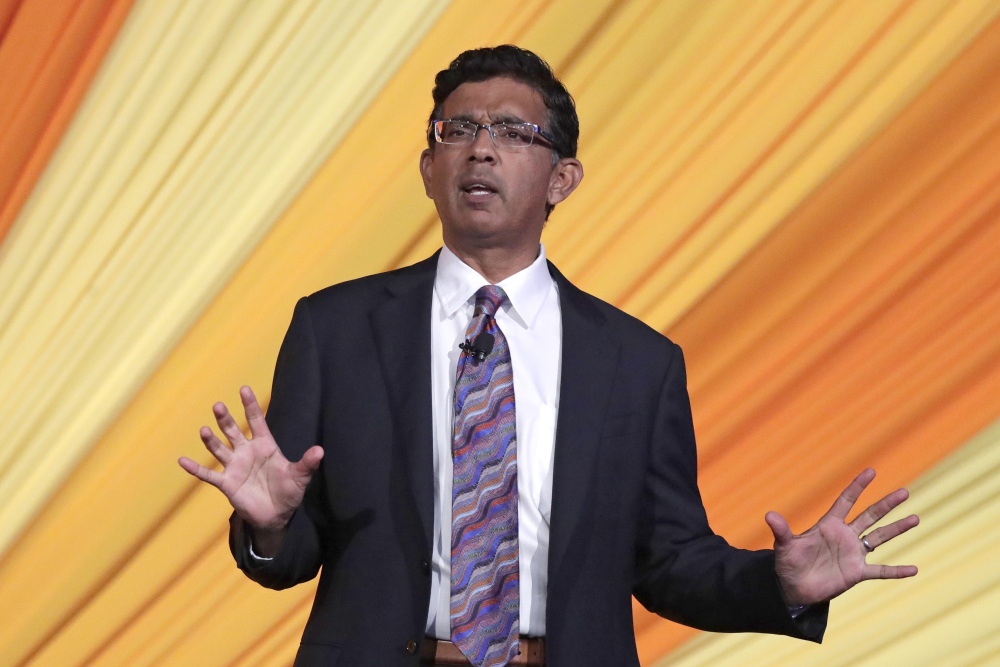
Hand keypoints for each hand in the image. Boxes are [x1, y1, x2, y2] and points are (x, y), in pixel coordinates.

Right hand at [178, 386, 322, 551]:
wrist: (276, 516)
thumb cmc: (289, 492)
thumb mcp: (300, 477)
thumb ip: (307, 463)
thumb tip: (320, 450)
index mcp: (265, 446)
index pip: (256, 421)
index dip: (250, 406)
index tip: (244, 389)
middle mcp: (247, 452)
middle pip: (234, 431)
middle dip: (226, 419)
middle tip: (219, 406)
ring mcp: (235, 467)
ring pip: (219, 449)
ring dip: (211, 440)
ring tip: (203, 430)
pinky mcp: (227, 483)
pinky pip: (209, 474)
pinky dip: (196, 469)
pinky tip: (182, 461)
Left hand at [766, 468, 918, 606]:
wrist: (794, 587)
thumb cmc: (789, 563)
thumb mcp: (785, 546)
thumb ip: (781, 531)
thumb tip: (769, 515)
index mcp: (829, 525)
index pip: (846, 501)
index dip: (858, 486)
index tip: (871, 471)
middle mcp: (844, 536)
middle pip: (870, 516)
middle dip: (886, 504)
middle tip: (904, 492)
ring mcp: (852, 554)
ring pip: (879, 538)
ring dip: (896, 529)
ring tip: (915, 518)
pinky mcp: (856, 573)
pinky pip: (880, 571)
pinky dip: (896, 571)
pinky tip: (914, 569)